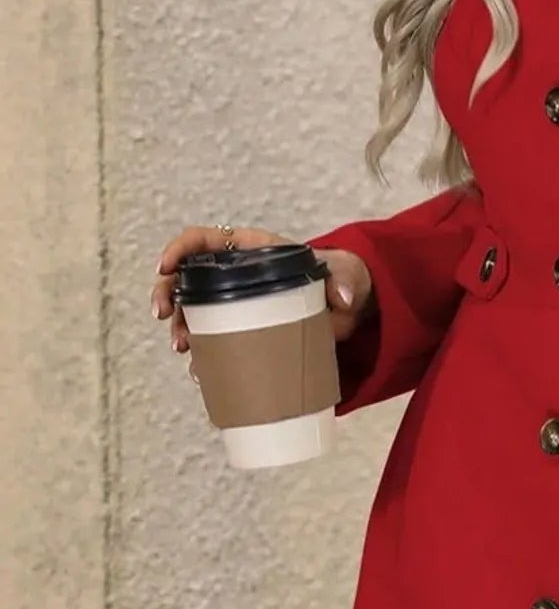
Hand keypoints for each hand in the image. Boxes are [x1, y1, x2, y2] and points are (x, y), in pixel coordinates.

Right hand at [151, 225, 373, 361]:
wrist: (345, 308)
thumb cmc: (337, 279)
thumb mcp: (342, 275)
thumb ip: (343, 281)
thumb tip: (343, 299)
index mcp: (250, 249)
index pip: (202, 239)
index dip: (179, 249)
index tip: (166, 267)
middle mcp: (234, 273)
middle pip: (185, 276)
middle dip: (166, 293)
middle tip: (163, 317)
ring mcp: (233, 302)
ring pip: (192, 309)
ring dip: (179, 327)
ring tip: (183, 348)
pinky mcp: (241, 329)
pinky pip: (212, 338)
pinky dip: (202, 353)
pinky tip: (200, 369)